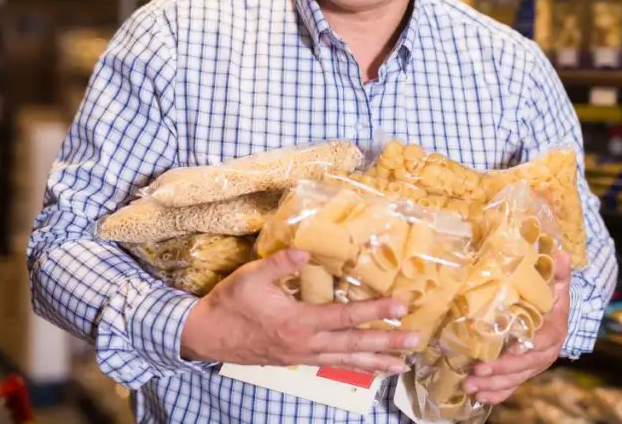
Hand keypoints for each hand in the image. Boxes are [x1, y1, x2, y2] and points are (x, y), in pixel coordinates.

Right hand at [180, 248, 418, 372]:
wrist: (205, 336)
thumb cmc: (229, 303)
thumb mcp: (251, 277)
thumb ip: (280, 264)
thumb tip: (307, 253)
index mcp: (298, 322)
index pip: (345, 317)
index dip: (375, 311)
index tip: (402, 306)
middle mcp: (305, 344)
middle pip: (354, 345)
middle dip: (387, 343)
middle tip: (416, 341)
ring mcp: (302, 356)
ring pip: (346, 361)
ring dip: (376, 362)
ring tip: (403, 366)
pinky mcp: (297, 360)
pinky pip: (333, 365)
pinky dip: (355, 367)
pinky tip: (369, 369)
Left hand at [462, 252, 570, 404]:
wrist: (557, 318)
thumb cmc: (552, 298)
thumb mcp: (557, 284)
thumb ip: (558, 272)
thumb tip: (561, 253)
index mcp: (554, 331)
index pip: (543, 342)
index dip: (527, 347)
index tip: (509, 351)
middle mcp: (546, 353)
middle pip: (524, 365)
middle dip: (501, 371)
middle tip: (477, 371)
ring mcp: (534, 366)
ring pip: (515, 379)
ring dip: (492, 385)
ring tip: (470, 386)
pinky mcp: (524, 374)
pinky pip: (512, 388)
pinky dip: (497, 395)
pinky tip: (479, 397)